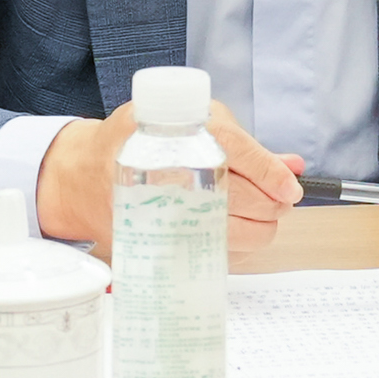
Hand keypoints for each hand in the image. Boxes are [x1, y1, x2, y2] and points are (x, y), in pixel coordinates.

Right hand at [35, 99, 303, 254]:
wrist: (85, 173)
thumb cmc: (145, 140)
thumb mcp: (195, 125)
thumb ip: (245, 147)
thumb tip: (293, 167)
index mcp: (183, 133)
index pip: (238, 152)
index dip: (270, 173)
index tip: (291, 188)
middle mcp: (172, 171)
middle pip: (242, 197)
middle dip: (271, 204)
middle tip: (279, 202)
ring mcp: (162, 207)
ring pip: (232, 232)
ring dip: (259, 229)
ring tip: (260, 218)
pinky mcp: (157, 237)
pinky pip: (211, 251)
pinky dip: (234, 245)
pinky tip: (234, 231)